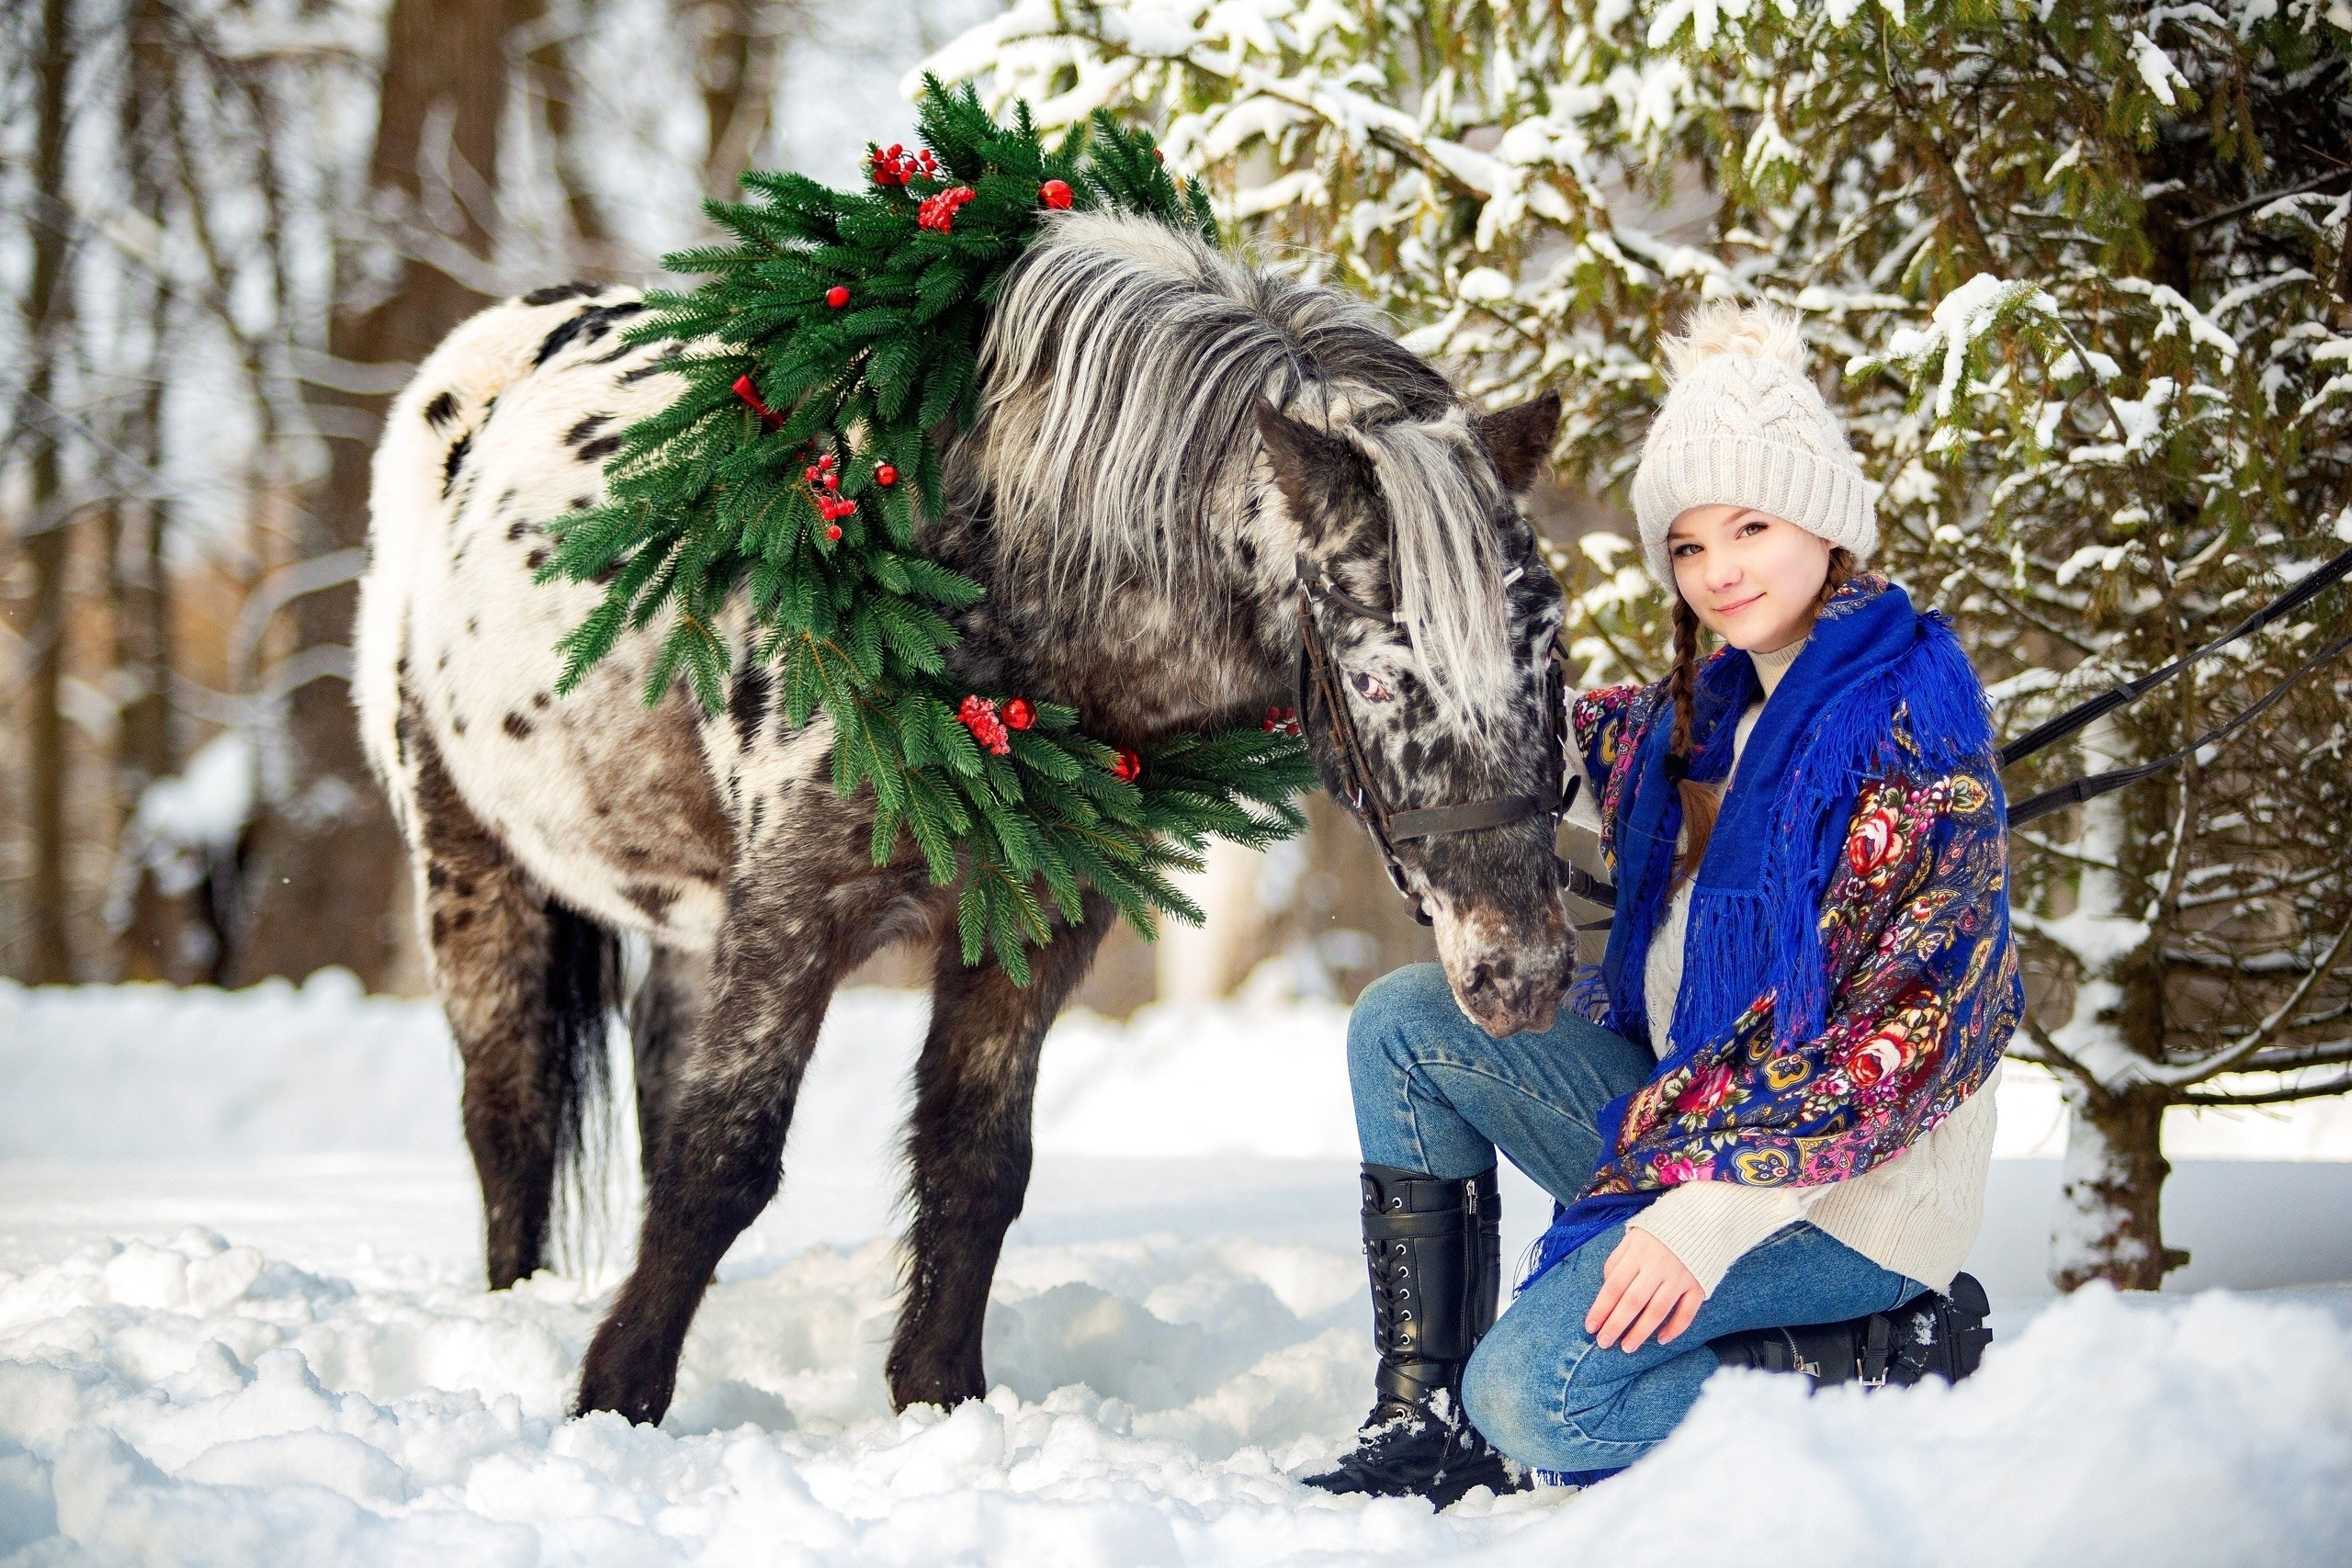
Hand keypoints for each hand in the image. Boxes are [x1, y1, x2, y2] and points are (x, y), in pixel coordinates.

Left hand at [1585, 1229, 1704, 1352]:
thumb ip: (1618, 1260)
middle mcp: (1657, 1266)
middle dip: (1616, 1324)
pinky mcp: (1699, 1284)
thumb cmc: (1661, 1231)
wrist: (1702, 1218)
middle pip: (1633, 1301)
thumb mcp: (1633, 1237)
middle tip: (1604, 1343)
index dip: (1601, 1308)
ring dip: (1641, 1331)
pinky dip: (1675, 1328)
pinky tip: (1661, 1340)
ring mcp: (1679, 1276)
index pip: (1614, 1285)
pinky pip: (1687, 1312)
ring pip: (1658, 1310)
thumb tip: (1607, 1287)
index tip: (1591, 1327)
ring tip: (1628, 1347)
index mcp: (1637, 1253)